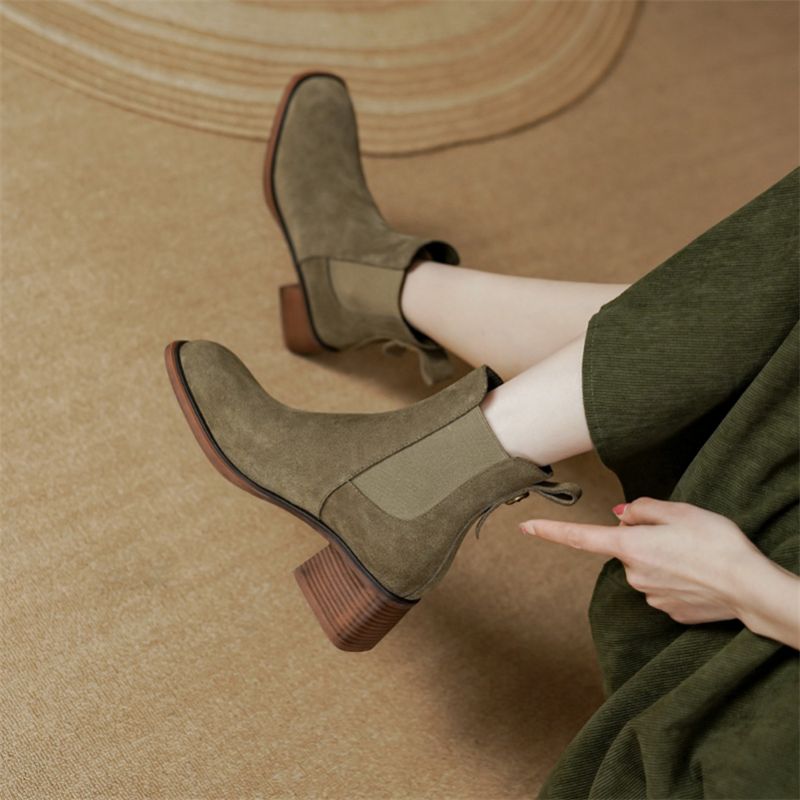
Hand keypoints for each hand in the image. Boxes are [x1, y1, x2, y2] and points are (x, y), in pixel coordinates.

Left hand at [519, 497, 769, 624]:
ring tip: (696, 557)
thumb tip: (622, 516)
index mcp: (629, 546)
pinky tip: (699, 577)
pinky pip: (663, 588)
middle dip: (644, 540)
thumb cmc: (716, 543)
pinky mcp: (669, 612)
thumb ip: (644, 510)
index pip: (580, 537)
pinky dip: (676, 580)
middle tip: (680, 536)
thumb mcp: (680, 511)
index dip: (550, 531)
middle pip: (627, 549)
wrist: (749, 588)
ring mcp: (650, 596)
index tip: (525, 527)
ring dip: (662, 561)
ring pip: (646, 569)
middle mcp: (633, 574)